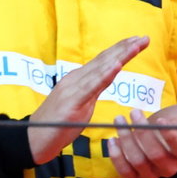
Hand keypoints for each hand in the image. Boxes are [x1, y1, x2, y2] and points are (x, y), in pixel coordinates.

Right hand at [27, 35, 147, 162]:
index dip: (121, 49)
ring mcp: (73, 89)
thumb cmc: (57, 124)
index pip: (104, 60)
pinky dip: (106, 74)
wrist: (32, 139)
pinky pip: (92, 86)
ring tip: (136, 45)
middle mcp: (76, 79)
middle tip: (145, 37)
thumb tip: (108, 77)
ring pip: (101, 69)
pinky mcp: (71, 102)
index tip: (139, 40)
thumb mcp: (82, 103)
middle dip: (126, 47)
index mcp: (79, 79)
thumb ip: (94, 89)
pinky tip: (117, 65)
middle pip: (105, 60)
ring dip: (120, 55)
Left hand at [110, 100, 176, 177]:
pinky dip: (116, 157)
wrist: (163, 135)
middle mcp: (170, 168)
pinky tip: (112, 140)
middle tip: (134, 112)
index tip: (160, 118)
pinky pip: (124, 172)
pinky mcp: (136, 177)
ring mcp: (152, 175)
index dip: (169, 136)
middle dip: (142, 132)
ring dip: (126, 140)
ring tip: (119, 120)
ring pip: (137, 161)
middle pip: (155, 155)